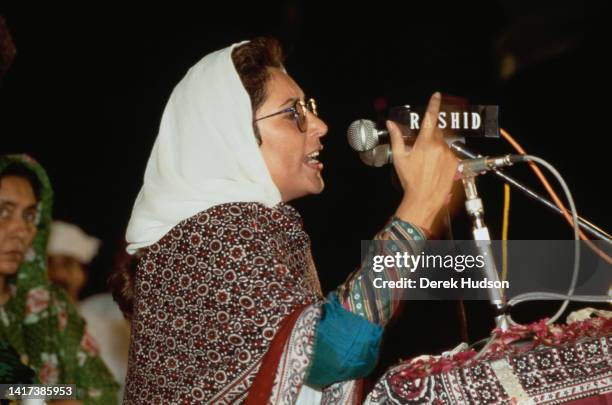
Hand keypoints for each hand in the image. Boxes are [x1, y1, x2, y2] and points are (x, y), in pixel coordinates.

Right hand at [388, 92, 458, 230]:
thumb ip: (396, 138)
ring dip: (436, 146)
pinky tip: (435, 166)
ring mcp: (449, 154)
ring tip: (428, 162)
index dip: (433, 105)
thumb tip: (391, 124)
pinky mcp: (455, 162)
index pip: (430, 118)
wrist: (425, 198)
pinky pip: (449, 152)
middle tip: (421, 149)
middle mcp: (439, 146)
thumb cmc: (410, 180)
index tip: (436, 95)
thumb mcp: (399, 158)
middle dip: (430, 135)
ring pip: (443, 142)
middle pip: (436, 131)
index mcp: (425, 143)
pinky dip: (443, 155)